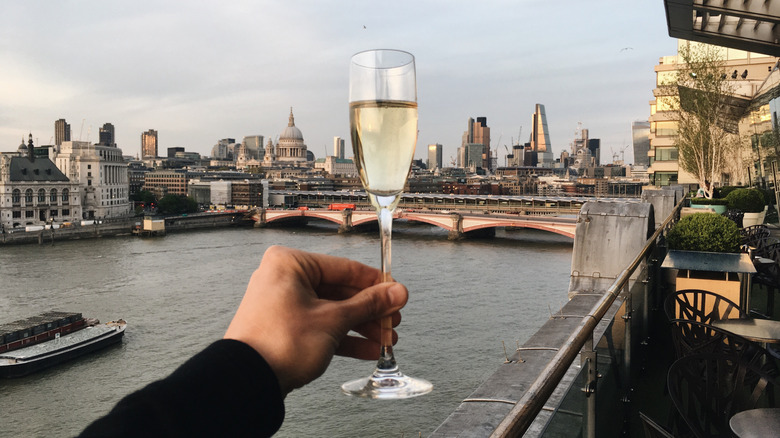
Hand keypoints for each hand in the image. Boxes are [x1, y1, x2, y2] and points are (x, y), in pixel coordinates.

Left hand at [224, 245, 407, 395]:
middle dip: (370, 311)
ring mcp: (283, 305)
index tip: (396, 293)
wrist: (248, 381)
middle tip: (392, 320)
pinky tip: (367, 349)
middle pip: (340, 291)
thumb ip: (368, 304)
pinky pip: (320, 326)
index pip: (345, 268)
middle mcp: (284, 279)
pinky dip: (343, 338)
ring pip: (332, 311)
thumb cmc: (278, 343)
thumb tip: (396, 292)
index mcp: (291, 264)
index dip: (375, 283)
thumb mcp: (333, 319)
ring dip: (361, 326)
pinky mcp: (284, 328)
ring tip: (385, 339)